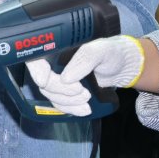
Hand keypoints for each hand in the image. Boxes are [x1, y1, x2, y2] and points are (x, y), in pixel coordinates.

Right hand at [27, 34, 146, 115]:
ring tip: (87, 98)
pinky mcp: (66, 92)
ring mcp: (59, 79)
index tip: (44, 80)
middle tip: (81, 91)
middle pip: (44, 81)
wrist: (122, 67)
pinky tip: (84, 109)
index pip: (36, 57)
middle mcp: (55, 63)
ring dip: (68, 102)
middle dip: (61, 90)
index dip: (36, 69)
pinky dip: (71, 109)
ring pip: (51, 95)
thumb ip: (85, 59)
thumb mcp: (102, 50)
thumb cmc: (112, 52)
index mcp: (59, 47)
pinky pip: (61, 104)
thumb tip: (66, 78)